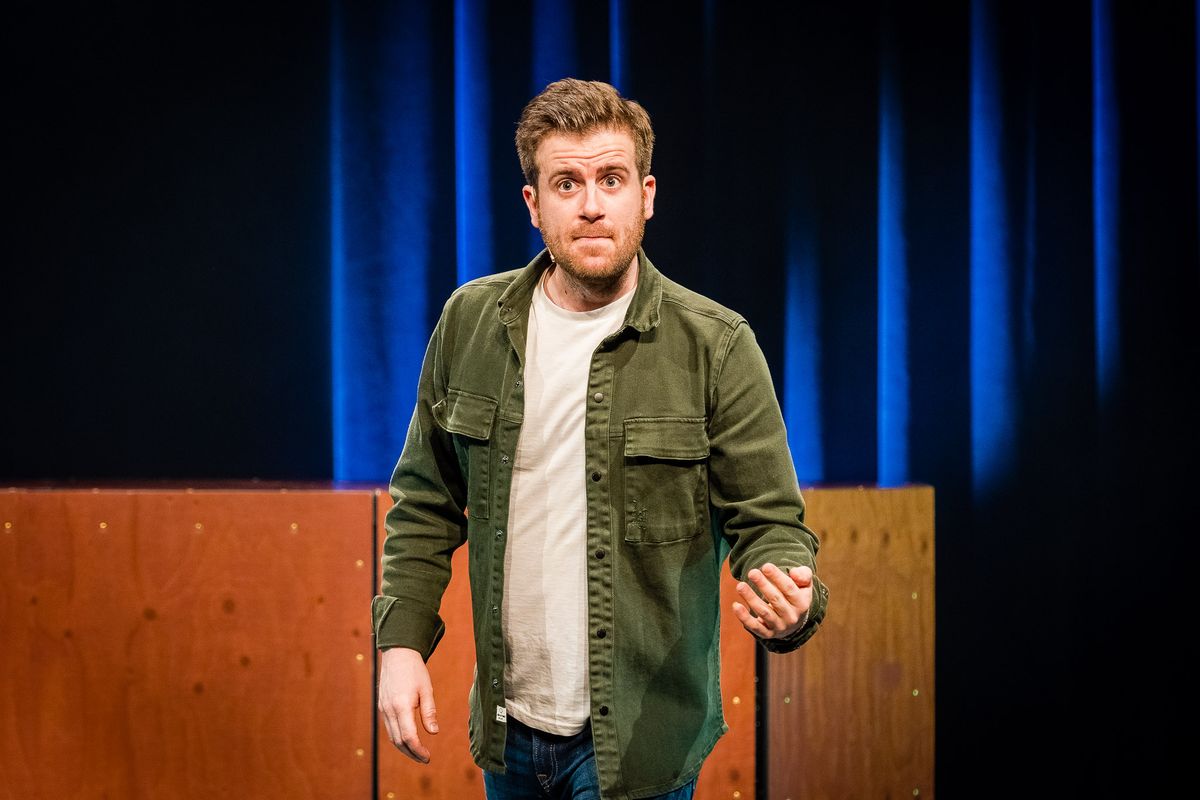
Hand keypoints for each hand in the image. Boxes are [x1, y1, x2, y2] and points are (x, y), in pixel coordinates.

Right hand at [378, 647, 438, 762]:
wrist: (398, 654)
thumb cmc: (415, 670)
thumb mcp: (427, 689)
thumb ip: (429, 712)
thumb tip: (434, 733)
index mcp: (402, 705)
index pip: (408, 736)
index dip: (418, 750)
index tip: (428, 757)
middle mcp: (389, 709)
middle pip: (398, 741)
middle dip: (411, 753)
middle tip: (425, 758)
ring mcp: (383, 708)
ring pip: (391, 736)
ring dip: (404, 748)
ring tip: (418, 753)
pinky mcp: (382, 706)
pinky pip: (388, 727)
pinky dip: (398, 737)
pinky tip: (408, 740)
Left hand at [732, 563, 813, 639]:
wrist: (793, 622)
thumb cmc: (795, 596)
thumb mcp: (804, 584)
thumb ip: (803, 575)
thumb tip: (794, 573)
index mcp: (802, 603)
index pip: (789, 589)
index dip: (777, 577)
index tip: (765, 566)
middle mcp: (792, 617)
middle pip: (776, 599)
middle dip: (763, 585)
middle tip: (752, 572)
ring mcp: (779, 627)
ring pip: (764, 612)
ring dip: (751, 598)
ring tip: (740, 586)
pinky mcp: (767, 634)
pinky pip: (755, 627)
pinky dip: (744, 617)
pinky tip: (735, 606)